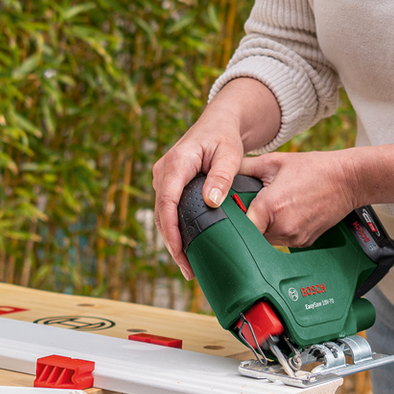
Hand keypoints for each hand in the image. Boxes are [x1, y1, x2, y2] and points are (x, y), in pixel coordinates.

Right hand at [151, 113, 246, 280]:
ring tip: (189, 266)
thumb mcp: (230, 153)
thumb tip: (212, 201)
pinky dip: (177, 230)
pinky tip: (189, 248)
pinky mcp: (169, 184)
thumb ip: (222, 176)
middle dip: (173, 244)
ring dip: (174, 240)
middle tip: (189, 270)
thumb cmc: (224, 136)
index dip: (171, 231)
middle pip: (163, 214)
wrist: (218, 123)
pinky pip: (169, 210)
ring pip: (164, 215)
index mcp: (176, 162)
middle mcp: (163, 171)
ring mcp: (164, 178)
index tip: (180, 252)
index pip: (167, 202)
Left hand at [238, 150, 360, 247]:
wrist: (347, 180)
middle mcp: (282, 227)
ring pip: (266, 240)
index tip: (230, 215)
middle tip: (251, 207)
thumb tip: (222, 172)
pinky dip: (279, 230)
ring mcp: (294, 237)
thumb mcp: (274, 161)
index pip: (240, 227)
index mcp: (270, 207)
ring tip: (272, 208)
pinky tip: (287, 214)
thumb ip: (245, 167)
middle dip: (248, 222)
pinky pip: (282, 241)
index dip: (232, 222)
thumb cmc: (312, 168)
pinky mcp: (304, 242)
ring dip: (263, 228)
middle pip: (251, 235)